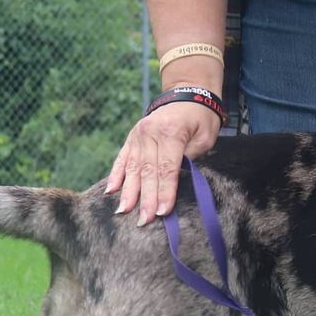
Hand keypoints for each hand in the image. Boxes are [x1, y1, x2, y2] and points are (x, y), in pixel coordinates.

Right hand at [105, 101, 220, 224]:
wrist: (187, 95)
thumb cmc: (200, 119)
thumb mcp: (205, 136)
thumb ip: (190, 157)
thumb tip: (176, 181)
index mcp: (171, 132)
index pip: (167, 168)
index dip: (164, 191)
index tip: (162, 212)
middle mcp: (150, 133)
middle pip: (148, 171)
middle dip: (146, 198)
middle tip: (143, 221)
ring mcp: (138, 135)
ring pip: (132, 168)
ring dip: (128, 192)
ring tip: (123, 212)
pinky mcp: (131, 138)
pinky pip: (122, 159)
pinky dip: (116, 176)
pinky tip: (110, 192)